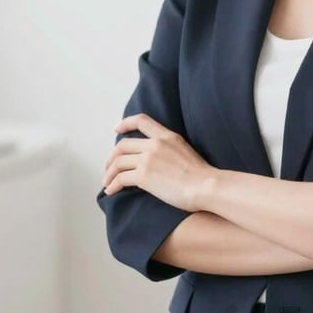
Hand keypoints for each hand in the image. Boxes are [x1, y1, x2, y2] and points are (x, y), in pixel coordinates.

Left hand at [102, 113, 216, 211]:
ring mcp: (148, 159)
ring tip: (107, 183)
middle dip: (111, 157)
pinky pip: (121, 178)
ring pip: (118, 162)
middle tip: (108, 167)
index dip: (125, 123)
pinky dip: (112, 185)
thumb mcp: (185, 150)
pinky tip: (111, 191)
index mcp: (167, 136)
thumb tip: (157, 158)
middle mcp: (155, 144)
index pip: (142, 120)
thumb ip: (169, 148)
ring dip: (109, 173)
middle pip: (123, 145)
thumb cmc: (201, 175)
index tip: (116, 130)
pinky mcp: (144, 176)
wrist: (206, 186)